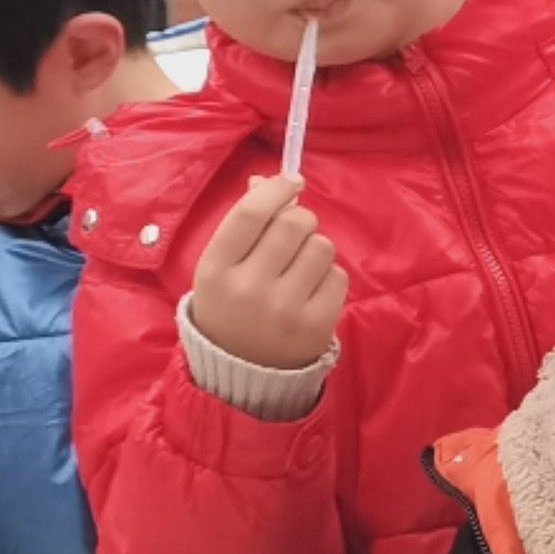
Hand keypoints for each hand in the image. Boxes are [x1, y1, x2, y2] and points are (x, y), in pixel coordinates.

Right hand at [190, 177, 344, 378]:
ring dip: (315, 249)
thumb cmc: (231, 307)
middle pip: (294, 223)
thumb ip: (243, 224)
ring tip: (299, 270)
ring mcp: (284, 310)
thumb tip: (270, 180)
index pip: (251, 213)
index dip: (277, 189)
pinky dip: (329, 278)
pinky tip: (311, 293)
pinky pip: (339, 276)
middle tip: (295, 234)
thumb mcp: (221, 267)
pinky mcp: (316, 326)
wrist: (242, 373)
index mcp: (215, 270)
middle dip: (301, 219)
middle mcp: (248, 289)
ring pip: (321, 247)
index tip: (292, 181)